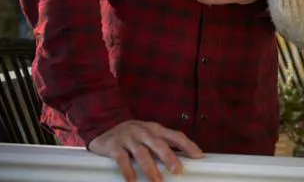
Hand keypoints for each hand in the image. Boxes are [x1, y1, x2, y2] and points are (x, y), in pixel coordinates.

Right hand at [88, 120, 202, 181]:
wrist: (105, 127)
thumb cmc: (133, 134)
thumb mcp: (149, 134)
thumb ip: (163, 144)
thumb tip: (183, 158)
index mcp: (155, 129)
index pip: (175, 135)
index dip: (188, 145)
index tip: (198, 156)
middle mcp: (143, 132)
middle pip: (159, 144)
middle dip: (169, 157)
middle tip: (178, 170)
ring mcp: (129, 138)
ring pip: (141, 153)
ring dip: (150, 167)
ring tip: (157, 180)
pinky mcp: (114, 146)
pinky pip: (122, 159)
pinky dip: (128, 170)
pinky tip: (133, 181)